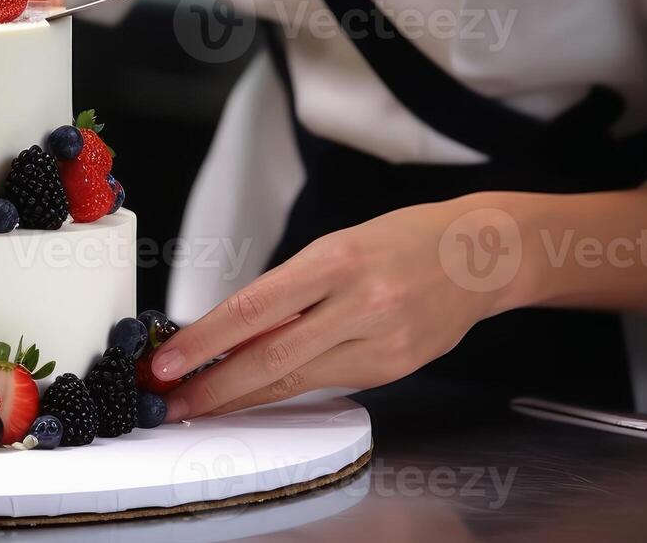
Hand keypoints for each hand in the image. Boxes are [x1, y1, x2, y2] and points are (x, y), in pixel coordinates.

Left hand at [153, 199, 520, 419]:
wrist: (479, 254)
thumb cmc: (398, 241)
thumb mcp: (335, 247)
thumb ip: (287, 290)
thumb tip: (226, 330)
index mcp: (335, 260)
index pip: (254, 308)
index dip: (205, 340)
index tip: (168, 360)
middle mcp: (359, 303)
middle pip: (270, 356)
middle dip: (213, 386)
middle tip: (169, 401)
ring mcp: (381, 342)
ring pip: (295, 380)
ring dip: (240, 395)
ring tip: (198, 405)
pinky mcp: (395, 369)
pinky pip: (327, 384)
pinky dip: (285, 390)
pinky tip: (256, 394)